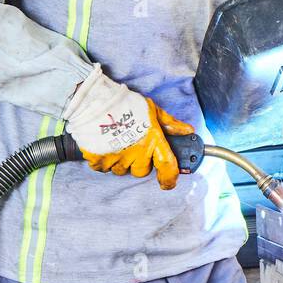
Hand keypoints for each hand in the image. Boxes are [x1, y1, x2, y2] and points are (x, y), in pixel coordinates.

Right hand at [62, 65, 193, 189]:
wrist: (95, 100)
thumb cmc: (125, 103)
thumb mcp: (152, 110)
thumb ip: (170, 123)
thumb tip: (188, 131)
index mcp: (152, 140)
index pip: (167, 167)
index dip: (170, 179)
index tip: (169, 182)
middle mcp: (136, 153)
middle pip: (142, 171)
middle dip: (140, 162)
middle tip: (134, 146)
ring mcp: (117, 158)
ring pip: (123, 170)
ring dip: (123, 161)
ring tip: (119, 142)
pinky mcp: (99, 160)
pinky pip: (105, 168)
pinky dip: (106, 160)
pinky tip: (106, 145)